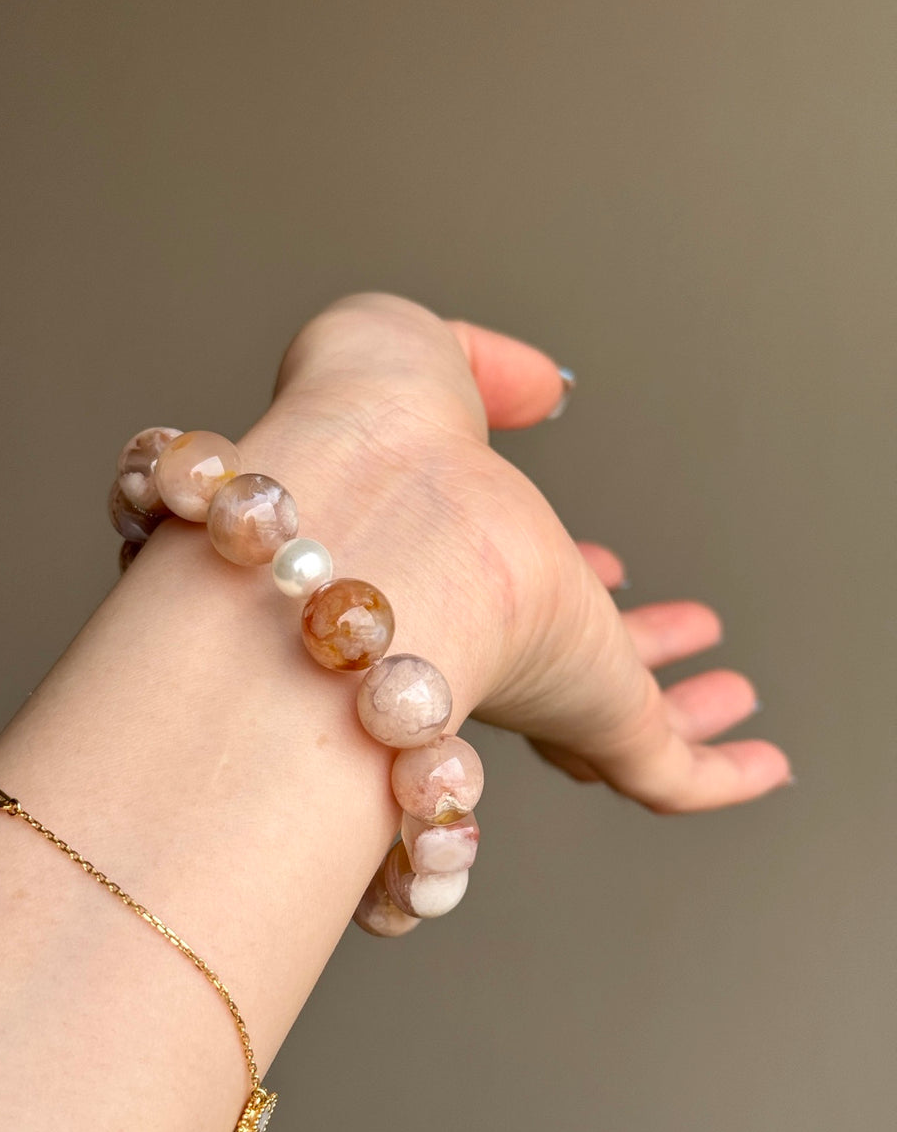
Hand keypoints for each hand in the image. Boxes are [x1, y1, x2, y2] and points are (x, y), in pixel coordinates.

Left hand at [236, 291, 789, 811]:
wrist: (376, 521)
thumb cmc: (367, 437)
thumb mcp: (412, 354)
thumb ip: (482, 370)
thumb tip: (540, 389)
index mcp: (446, 564)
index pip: (510, 592)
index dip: (562, 578)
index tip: (603, 564)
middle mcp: (490, 640)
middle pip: (564, 668)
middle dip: (629, 649)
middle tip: (678, 633)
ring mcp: (542, 689)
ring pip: (615, 728)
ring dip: (682, 712)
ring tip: (732, 692)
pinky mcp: (596, 724)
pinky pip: (670, 775)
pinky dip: (723, 776)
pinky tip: (765, 765)